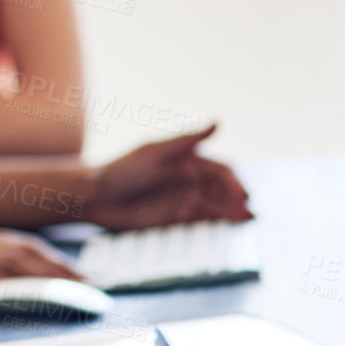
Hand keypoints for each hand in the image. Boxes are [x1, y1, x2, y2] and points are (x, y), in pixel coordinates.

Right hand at [0, 219, 80, 303]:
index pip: (18, 243)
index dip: (51, 257)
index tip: (77, 273)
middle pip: (27, 250)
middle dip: (63, 267)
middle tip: (93, 284)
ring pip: (18, 262)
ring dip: (52, 276)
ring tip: (79, 292)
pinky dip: (21, 286)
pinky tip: (39, 296)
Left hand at [89, 124, 252, 229]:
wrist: (96, 197)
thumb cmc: (123, 170)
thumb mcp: (154, 152)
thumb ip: (187, 140)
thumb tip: (219, 121)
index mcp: (185, 160)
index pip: (218, 169)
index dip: (233, 180)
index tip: (242, 192)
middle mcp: (187, 179)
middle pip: (220, 189)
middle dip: (236, 197)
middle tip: (247, 208)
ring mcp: (182, 198)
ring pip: (215, 204)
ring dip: (231, 210)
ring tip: (245, 218)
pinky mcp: (175, 216)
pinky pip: (202, 218)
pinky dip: (217, 220)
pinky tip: (229, 224)